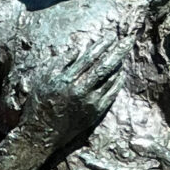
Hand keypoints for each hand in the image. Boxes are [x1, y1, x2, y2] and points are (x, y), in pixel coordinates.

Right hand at [14, 24, 128, 154]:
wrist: (41, 133)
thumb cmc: (40, 103)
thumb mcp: (43, 79)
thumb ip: (60, 62)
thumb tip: (76, 49)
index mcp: (67, 79)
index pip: (89, 58)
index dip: (101, 45)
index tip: (111, 36)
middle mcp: (80, 90)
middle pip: (104, 66)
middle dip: (118, 51)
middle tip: (129, 39)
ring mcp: (89, 102)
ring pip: (109, 79)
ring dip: (118, 65)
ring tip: (124, 53)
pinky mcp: (95, 113)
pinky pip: (110, 94)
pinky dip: (117, 83)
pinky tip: (120, 74)